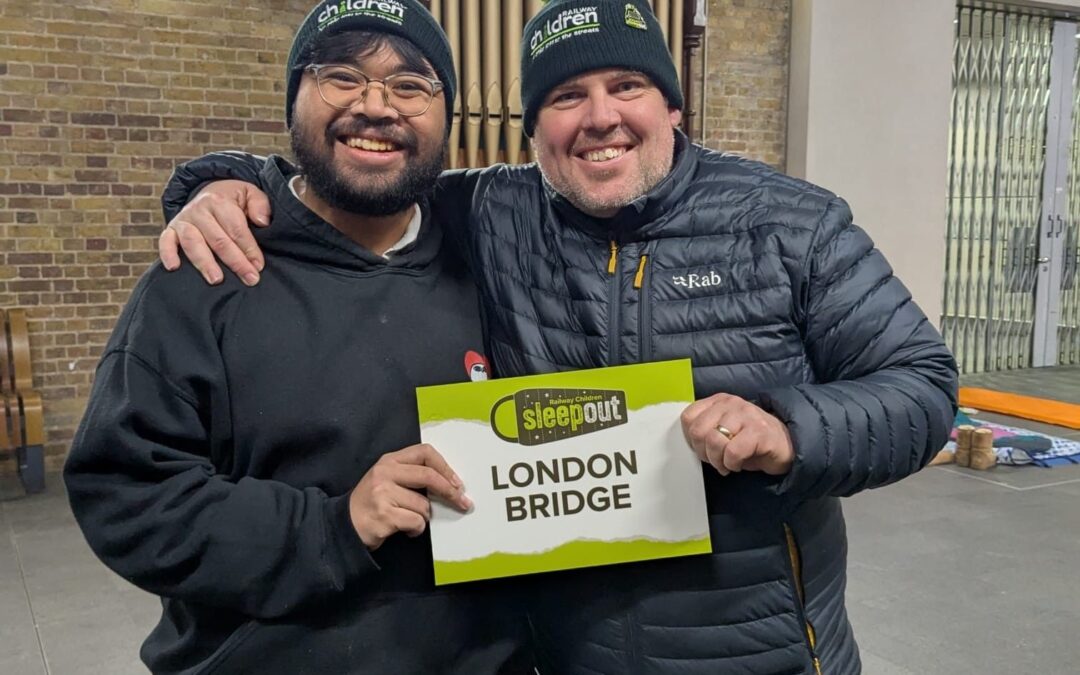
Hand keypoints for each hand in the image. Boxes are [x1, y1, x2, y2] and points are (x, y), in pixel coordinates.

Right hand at [159, 180, 271, 285]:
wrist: (209, 193)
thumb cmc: (233, 200)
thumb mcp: (250, 194)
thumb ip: (260, 204)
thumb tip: (262, 222)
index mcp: (219, 201)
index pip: (236, 229)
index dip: (249, 249)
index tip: (259, 266)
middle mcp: (199, 210)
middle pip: (218, 240)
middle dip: (235, 261)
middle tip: (249, 279)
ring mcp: (183, 221)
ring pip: (193, 243)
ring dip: (205, 263)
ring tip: (216, 279)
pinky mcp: (171, 230)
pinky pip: (165, 241)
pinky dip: (167, 254)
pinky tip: (174, 268)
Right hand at [349, 444, 472, 550]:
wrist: (343, 526)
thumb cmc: (372, 504)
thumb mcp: (386, 480)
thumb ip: (411, 475)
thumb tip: (449, 484)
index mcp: (389, 461)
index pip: (424, 452)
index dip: (445, 467)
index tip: (457, 482)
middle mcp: (385, 473)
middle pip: (429, 476)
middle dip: (450, 491)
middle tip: (463, 503)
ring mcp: (383, 493)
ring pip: (424, 505)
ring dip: (423, 518)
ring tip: (409, 520)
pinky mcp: (384, 514)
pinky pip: (416, 522)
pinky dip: (416, 529)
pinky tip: (405, 530)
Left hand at [681, 393, 794, 476]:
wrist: (785, 444)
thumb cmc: (750, 441)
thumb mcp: (724, 431)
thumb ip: (705, 431)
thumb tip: (689, 444)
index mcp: (718, 401)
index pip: (688, 417)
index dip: (691, 440)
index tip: (703, 449)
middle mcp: (731, 404)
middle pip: (698, 431)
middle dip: (704, 453)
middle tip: (716, 460)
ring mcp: (746, 415)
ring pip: (714, 441)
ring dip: (718, 461)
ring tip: (727, 464)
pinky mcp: (759, 431)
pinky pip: (733, 452)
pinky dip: (732, 464)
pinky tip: (739, 464)